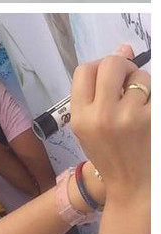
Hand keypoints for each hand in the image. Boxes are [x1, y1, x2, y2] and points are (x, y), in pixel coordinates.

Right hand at [70, 44, 149, 203]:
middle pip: (111, 65)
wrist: (132, 186)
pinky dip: (152, 97)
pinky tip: (147, 112)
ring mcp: (128, 118)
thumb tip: (123, 47)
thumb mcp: (89, 125)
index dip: (98, 66)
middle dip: (122, 65)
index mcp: (80, 116)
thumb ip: (98, 89)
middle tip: (127, 79)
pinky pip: (153, 93)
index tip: (108, 76)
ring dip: (142, 83)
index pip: (84, 70)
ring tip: (139, 103)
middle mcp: (101, 115)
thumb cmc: (109, 153)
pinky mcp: (151, 121)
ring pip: (139, 77)